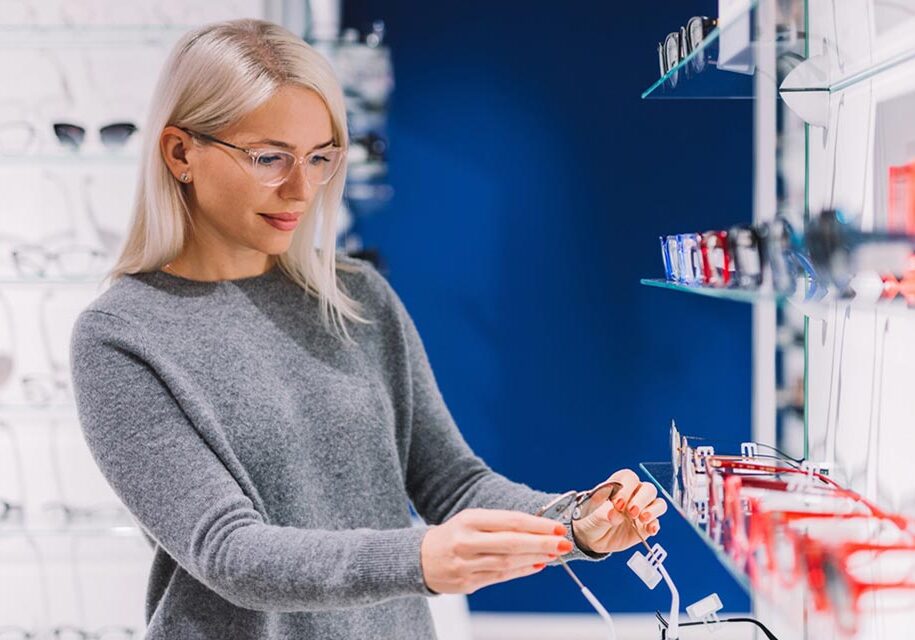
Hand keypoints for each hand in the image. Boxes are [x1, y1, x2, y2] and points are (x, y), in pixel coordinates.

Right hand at [420, 508, 570, 593]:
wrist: (419, 558)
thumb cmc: (452, 536)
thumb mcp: (471, 521)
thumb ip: (500, 524)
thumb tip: (537, 529)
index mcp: (469, 520)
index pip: (510, 521)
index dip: (536, 525)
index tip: (557, 527)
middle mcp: (466, 542)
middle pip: (512, 543)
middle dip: (541, 543)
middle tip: (563, 543)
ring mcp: (466, 564)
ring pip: (508, 562)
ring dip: (535, 558)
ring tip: (555, 554)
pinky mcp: (467, 583)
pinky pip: (501, 577)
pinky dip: (522, 571)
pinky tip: (537, 565)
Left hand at [570, 468, 667, 554]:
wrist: (591, 537)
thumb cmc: (591, 518)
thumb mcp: (592, 515)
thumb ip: (602, 514)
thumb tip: (614, 515)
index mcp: (618, 485)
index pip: (629, 478)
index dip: (626, 489)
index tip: (617, 504)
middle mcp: (633, 495)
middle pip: (648, 489)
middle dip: (641, 500)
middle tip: (631, 512)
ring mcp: (642, 510)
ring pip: (658, 503)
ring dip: (653, 510)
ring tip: (642, 519)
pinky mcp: (646, 525)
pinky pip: (657, 522)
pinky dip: (655, 525)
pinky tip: (649, 530)